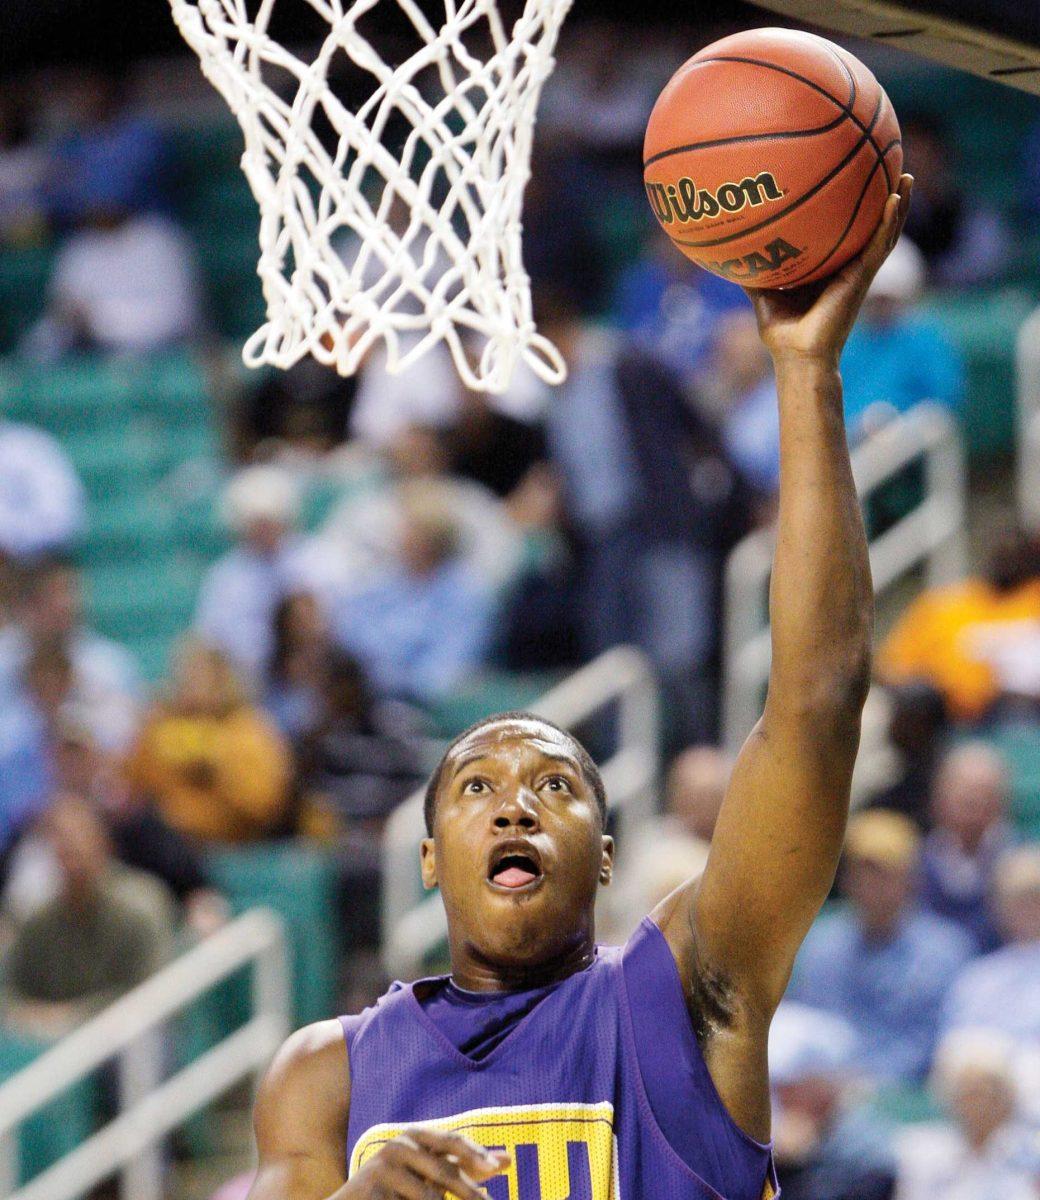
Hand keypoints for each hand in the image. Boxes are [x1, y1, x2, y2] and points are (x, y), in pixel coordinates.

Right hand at [344, 1127, 509, 1198]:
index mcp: (417, 1135)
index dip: (476, 1154)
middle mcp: (401, 1145)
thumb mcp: (432, 1174)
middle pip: (445, 1174)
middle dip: (470, 1195)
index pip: (453, 1142)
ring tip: (421, 1199)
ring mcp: (384, 1166)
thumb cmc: (399, 1189)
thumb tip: (508, 1160)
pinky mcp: (373, 1187)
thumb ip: (465, 1166)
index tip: (499, 1167)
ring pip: (430, 1198)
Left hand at [746, 173, 912, 364]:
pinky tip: (896, 199)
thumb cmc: (781, 331)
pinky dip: (890, 222)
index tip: (858, 179)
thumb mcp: (762, 292)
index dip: (855, 209)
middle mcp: (849, 268)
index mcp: (830, 269)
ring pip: (886, 233)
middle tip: (892, 168)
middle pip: (873, 227)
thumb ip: (753, 270)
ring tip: (907, 175)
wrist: (796, 354)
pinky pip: (881, 245)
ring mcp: (859, 272)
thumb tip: (729, 251)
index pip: (847, 233)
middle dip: (884, 199)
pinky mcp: (862, 278)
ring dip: (899, 205)